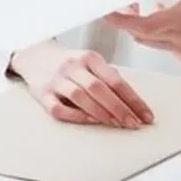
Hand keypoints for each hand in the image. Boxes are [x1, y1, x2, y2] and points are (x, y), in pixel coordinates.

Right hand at [9, 42, 153, 128]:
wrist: (34, 56)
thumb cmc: (69, 63)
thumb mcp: (90, 62)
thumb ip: (108, 77)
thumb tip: (133, 102)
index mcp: (89, 57)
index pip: (115, 80)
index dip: (133, 99)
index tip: (146, 115)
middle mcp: (72, 66)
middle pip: (98, 88)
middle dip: (119, 108)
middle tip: (133, 124)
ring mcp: (56, 80)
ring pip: (80, 97)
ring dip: (100, 113)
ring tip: (116, 124)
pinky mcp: (42, 93)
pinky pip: (59, 108)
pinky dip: (75, 116)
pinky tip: (89, 121)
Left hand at [105, 0, 180, 72]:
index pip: (140, 25)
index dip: (119, 20)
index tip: (105, 12)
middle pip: (141, 35)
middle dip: (131, 20)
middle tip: (132, 2)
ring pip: (153, 42)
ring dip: (148, 26)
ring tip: (157, 7)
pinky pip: (168, 47)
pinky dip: (165, 34)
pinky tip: (180, 22)